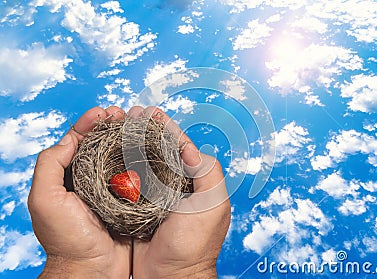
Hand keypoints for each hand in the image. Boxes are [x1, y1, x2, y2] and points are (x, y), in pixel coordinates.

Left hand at [28, 106, 131, 277]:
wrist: (93, 270)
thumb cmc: (66, 239)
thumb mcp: (45, 200)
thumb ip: (49, 165)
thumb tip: (70, 140)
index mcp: (69, 177)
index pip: (78, 141)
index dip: (89, 123)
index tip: (104, 112)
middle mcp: (90, 180)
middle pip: (102, 145)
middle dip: (112, 126)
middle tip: (124, 114)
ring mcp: (111, 189)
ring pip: (121, 157)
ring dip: (129, 138)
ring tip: (139, 124)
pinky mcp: (129, 200)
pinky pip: (137, 175)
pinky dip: (142, 160)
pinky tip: (149, 149)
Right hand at [129, 107, 230, 278]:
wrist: (170, 277)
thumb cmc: (195, 244)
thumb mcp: (212, 206)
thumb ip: (208, 174)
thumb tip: (189, 148)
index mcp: (192, 182)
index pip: (178, 147)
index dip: (165, 128)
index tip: (152, 112)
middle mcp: (172, 186)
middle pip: (157, 151)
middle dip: (144, 131)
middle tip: (129, 114)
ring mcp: (152, 197)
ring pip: (140, 164)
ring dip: (129, 144)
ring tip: (116, 126)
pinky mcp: (133, 209)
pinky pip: (125, 183)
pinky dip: (118, 167)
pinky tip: (108, 154)